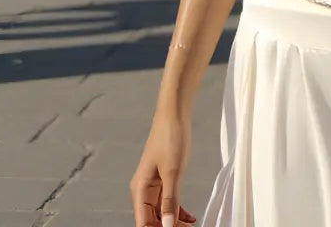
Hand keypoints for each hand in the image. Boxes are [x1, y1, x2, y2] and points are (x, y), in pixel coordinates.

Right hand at [130, 111, 195, 226]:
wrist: (174, 114)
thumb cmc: (170, 136)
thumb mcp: (173, 172)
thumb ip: (171, 201)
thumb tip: (167, 226)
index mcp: (140, 189)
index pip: (143, 223)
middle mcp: (143, 189)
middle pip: (152, 220)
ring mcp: (153, 184)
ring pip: (161, 213)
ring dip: (174, 222)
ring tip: (190, 226)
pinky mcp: (163, 179)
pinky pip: (168, 202)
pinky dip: (178, 211)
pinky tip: (189, 217)